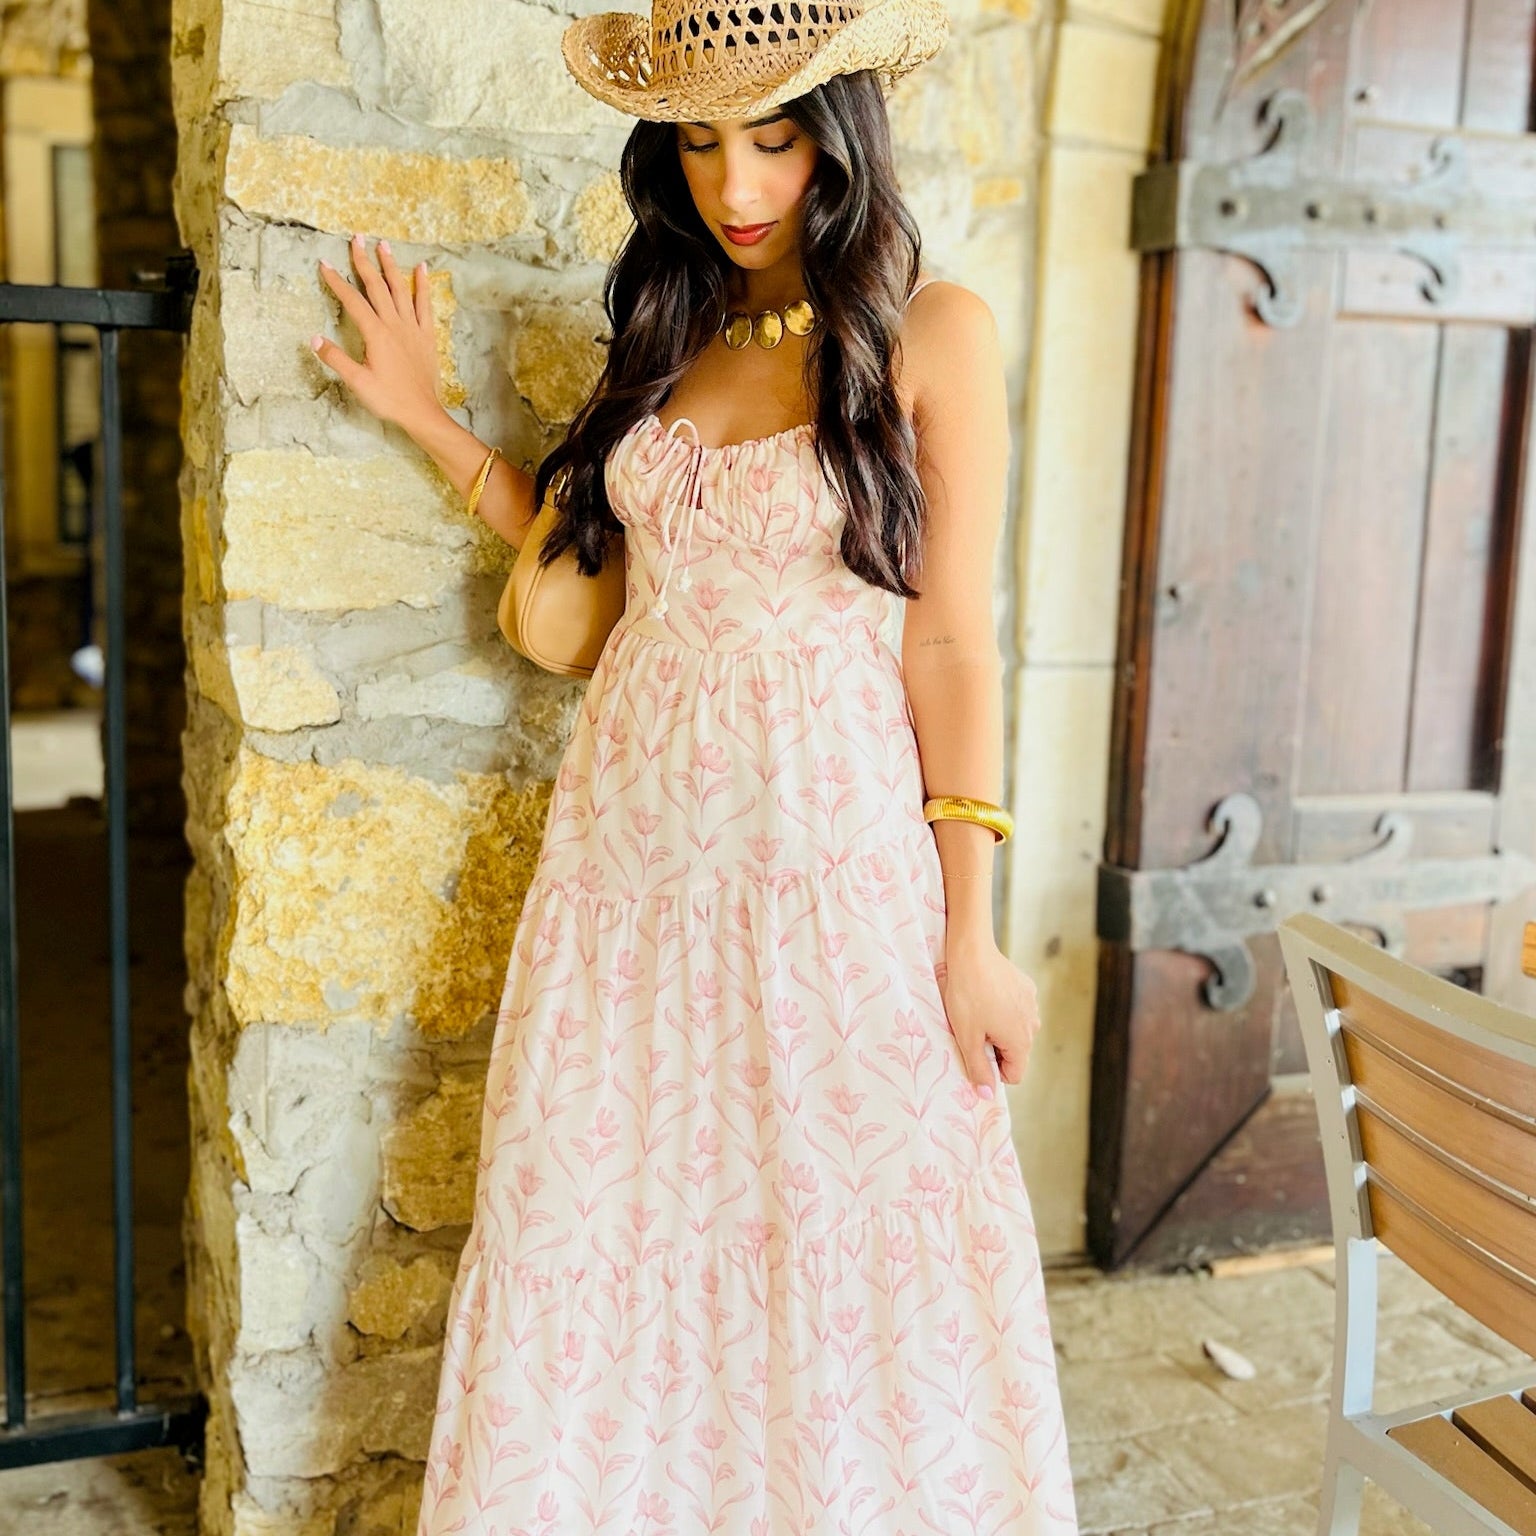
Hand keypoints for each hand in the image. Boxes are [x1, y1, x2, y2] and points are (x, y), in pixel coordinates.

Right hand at [311, 234, 442, 431]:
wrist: (422, 412)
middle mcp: (395, 324)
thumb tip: (314, 339)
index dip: (337, 281)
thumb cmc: (389, 399)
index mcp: (376, 333)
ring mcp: (413, 328)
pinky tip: (422, 269)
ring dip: (391, 265)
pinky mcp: (426, 335)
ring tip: (384, 245)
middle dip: (364, 261)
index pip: (352, 300)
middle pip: (376, 286)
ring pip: (400, 289)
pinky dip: (423, 285)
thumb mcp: (357, 382)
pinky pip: (425, 304)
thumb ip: (335, 359)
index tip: (324, 264)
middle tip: (357, 239)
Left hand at [936, 939, 1040, 1091]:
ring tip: (978, 1010)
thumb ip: (978, 1069)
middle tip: (973, 1028)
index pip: (1014, 1075)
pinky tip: (987, 994)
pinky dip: (1003, 1008)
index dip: (993, 1070)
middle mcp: (1033, 1025)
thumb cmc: (967, 997)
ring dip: (999, 1027)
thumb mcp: (967, 1038)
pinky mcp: (1027, 988)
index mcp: (1021, 1041)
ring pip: (1016, 1030)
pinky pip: (1016, 1009)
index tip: (975, 1052)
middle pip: (1016, 1052)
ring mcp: (1032, 1005)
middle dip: (995, 1047)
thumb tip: (987, 1095)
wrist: (972, 953)